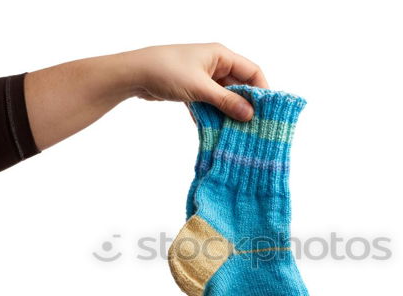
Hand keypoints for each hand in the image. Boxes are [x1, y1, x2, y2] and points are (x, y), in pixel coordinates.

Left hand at [123, 43, 267, 120]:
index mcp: (221, 56)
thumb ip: (226, 101)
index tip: (267, 112)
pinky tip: (215, 130)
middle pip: (239, 86)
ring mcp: (203, 78)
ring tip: (237, 132)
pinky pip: (210, 104)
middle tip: (253, 127)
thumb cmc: (167, 71)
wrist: (134, 74)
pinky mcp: (193, 90)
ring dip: (228, 113)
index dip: (262, 90)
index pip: (252, 72)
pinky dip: (212, 116)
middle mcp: (215, 65)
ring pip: (224, 98)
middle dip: (245, 106)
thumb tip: (250, 114)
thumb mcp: (200, 88)